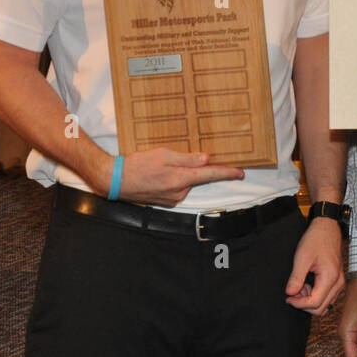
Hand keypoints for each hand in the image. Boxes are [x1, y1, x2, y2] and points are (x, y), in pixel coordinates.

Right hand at [96, 148, 244, 205]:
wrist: (115, 181)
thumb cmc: (138, 166)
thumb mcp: (164, 155)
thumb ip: (187, 158)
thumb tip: (207, 159)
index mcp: (182, 179)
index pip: (211, 175)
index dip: (227, 172)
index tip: (241, 172)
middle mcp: (180, 192)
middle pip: (197, 178)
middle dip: (193, 168)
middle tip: (175, 158)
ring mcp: (172, 199)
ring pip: (186, 183)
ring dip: (180, 174)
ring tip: (160, 166)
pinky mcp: (165, 201)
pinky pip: (176, 188)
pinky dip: (173, 180)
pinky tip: (158, 175)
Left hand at [284, 217, 343, 314]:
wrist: (327, 228)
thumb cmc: (316, 240)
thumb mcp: (302, 257)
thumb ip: (296, 278)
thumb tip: (290, 294)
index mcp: (330, 278)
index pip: (315, 303)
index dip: (299, 304)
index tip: (288, 297)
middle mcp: (338, 283)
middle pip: (321, 308)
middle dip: (304, 304)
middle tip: (293, 292)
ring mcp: (339, 282)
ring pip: (324, 304)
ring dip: (310, 301)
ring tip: (300, 287)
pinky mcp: (337, 280)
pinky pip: (327, 297)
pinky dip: (315, 295)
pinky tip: (307, 285)